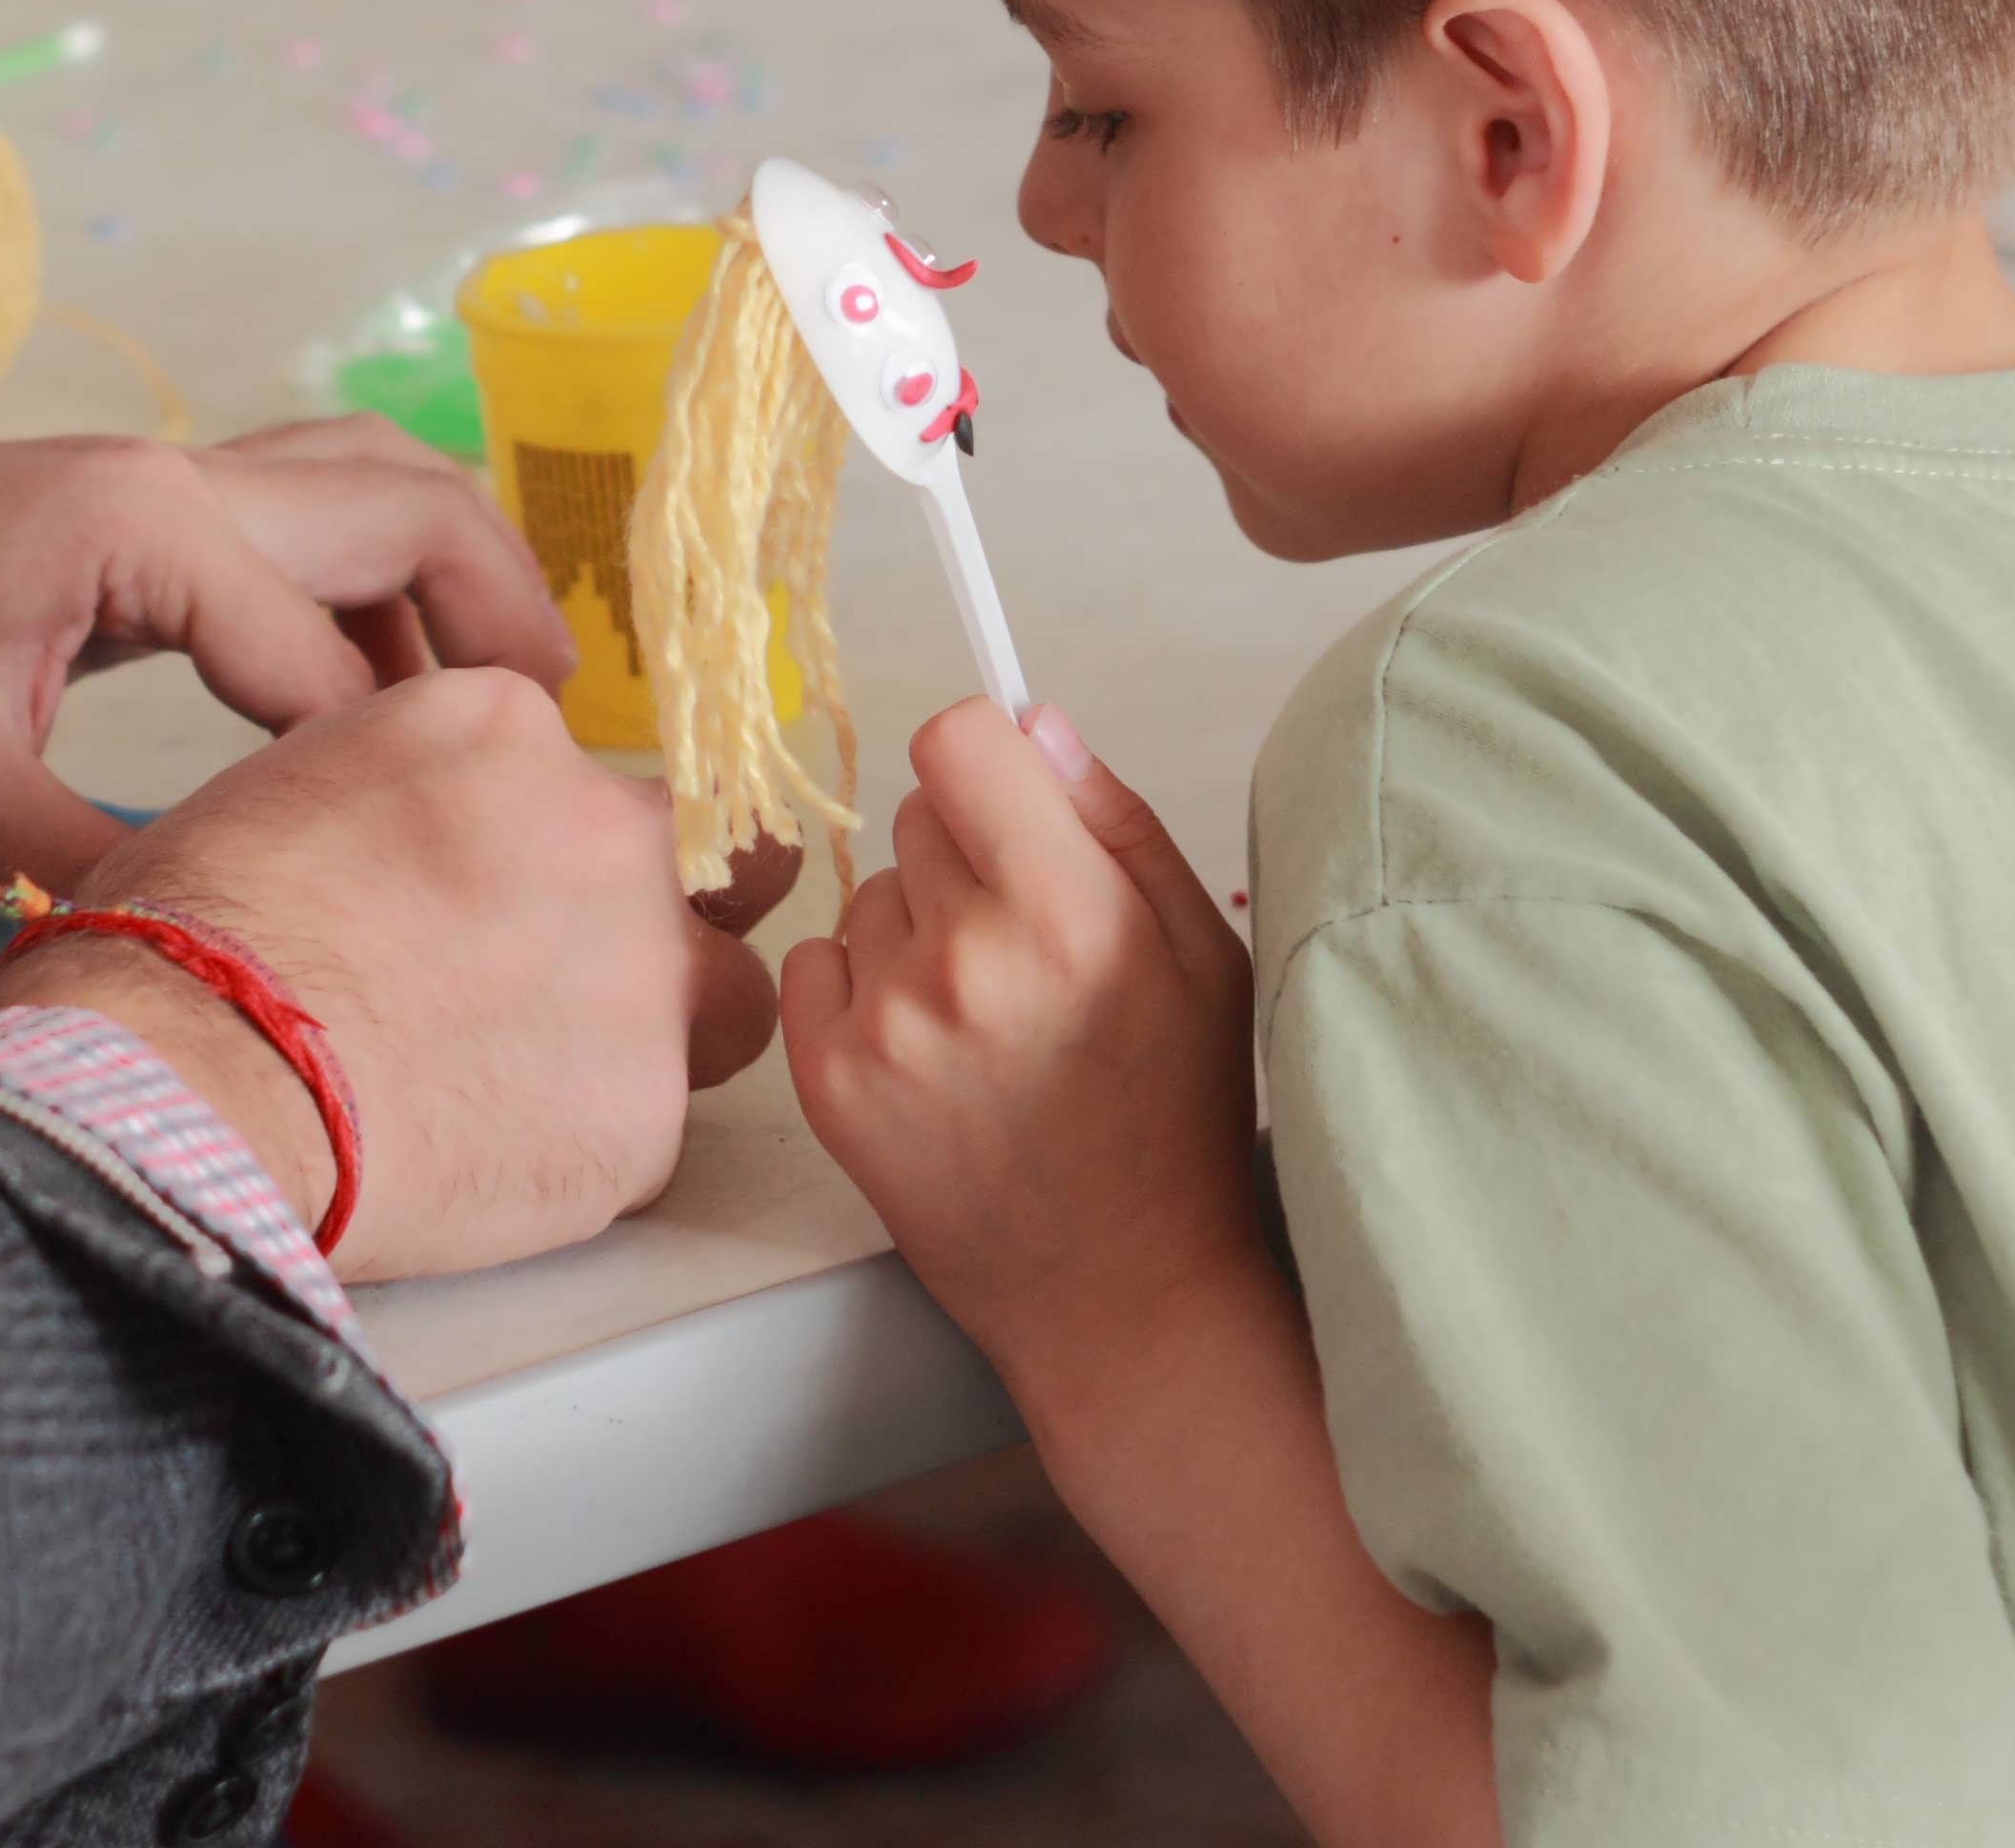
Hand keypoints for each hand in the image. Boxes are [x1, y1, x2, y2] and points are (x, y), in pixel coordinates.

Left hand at [0, 418, 575, 889]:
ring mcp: (156, 481)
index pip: (330, 658)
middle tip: (554, 730)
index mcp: (144, 531)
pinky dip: (371, 580)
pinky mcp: (134, 512)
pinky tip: (374, 687)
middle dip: (500, 608)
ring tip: (501, 698)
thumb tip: (211, 951)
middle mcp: (174, 478)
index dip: (389, 769)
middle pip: (407, 503)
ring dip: (449, 572)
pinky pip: (301, 517)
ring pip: (364, 485)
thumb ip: (89, 866)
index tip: (443, 860)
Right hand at [0, 670, 781, 1280]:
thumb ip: (411, 797)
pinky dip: (586, 1151)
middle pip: (704, 866)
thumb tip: (427, 847)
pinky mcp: (644, 1114)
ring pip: (727, 1000)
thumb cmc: (186, 941)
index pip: (583, 775)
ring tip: (538, 1088)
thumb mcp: (292, 785)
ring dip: (660, 1036)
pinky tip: (484, 1161)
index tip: (502, 900)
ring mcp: (641, 972)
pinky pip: (652, 1132)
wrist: (186, 1080)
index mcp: (507, 729)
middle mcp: (603, 830)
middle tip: (562, 985)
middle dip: (657, 920)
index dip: (546, 847)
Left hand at [785, 699, 1269, 1394]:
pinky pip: (814, 967)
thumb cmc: (1175, 1122)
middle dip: (966, 858)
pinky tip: (929, 1052)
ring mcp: (887, 1025)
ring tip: (984, 1020)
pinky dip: (860, 993)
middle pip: (915, 815)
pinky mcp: (830, 1083)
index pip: (957, 740)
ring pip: (868, 895)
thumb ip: (1114, 822)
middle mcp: (966, 959)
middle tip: (1023, 951)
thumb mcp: (1201, 956)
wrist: (1122, 1294)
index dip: (985, 762)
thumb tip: (1033, 720)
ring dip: (915, 932)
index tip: (1008, 807)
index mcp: (1069, 911)